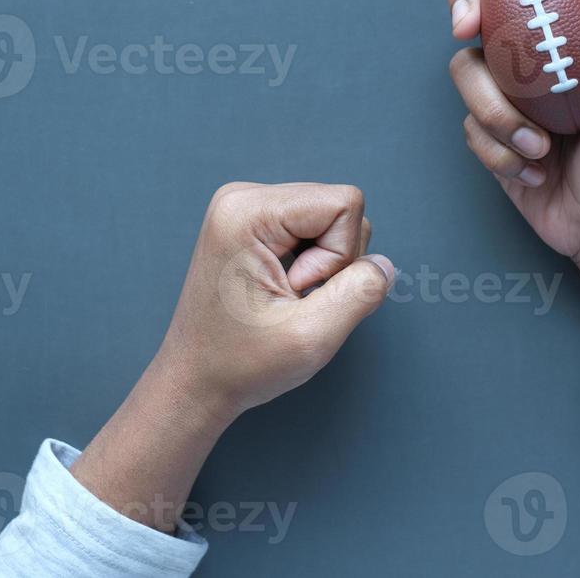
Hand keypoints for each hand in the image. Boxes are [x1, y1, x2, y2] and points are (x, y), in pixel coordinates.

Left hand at [70, 183, 393, 531]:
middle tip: (290, 299)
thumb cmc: (239, 364)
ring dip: (323, 265)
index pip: (343, 204)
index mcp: (247, 212)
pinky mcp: (252, 223)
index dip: (340, 257)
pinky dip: (311, 264)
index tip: (298, 293)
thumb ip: (359, 294)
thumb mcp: (310, 337)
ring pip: (330, 219)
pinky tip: (282, 291)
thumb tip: (384, 265)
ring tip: (285, 298)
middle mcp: (242, 197)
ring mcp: (245, 208)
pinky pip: (313, 229)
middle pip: (337, 208)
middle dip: (331, 260)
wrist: (194, 382)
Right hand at [448, 0, 579, 338]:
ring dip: (495, 111)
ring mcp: (515, 88)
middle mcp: (546, 49)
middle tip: (464, 28)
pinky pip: (468, 121)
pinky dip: (497, 149)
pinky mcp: (493, 128)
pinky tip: (533, 169)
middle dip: (465, 4)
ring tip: (537, 148)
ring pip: (467, 67)